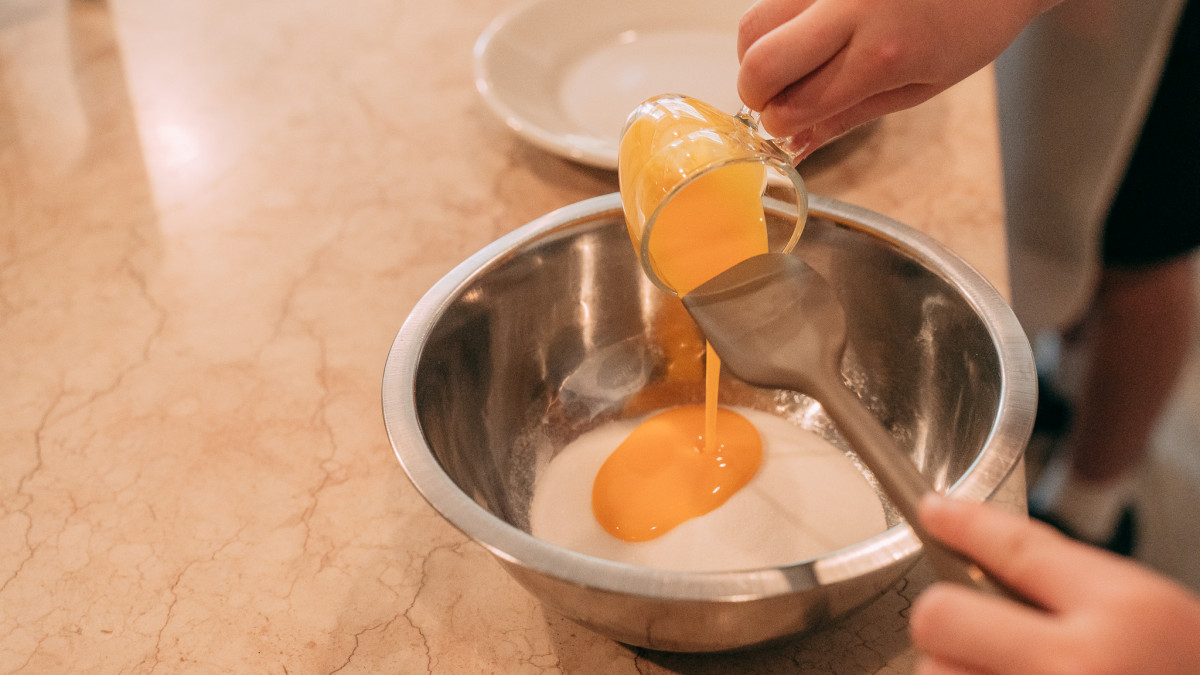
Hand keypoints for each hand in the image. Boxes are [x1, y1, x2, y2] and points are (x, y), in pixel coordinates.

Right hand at [737, 0, 1058, 158]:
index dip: (781, 124)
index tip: (786, 127)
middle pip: (759, 62)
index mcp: (884, 54)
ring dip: (759, 54)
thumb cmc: (972, 23)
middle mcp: (851, 7)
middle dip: (754, 93)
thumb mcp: (920, 87)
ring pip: (754, 24)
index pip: (795, 105)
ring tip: (791, 63)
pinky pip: (777, 1)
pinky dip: (780, 25)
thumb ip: (849, 115)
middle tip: (774, 99)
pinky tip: (809, 32)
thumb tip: (796, 144)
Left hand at [909, 495, 1199, 674]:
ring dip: (955, 669)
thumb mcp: (1149, 612)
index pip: (1016, 549)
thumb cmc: (1186, 669)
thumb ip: (1067, 583)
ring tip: (1002, 672)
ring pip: (934, 672)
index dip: (963, 525)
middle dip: (948, 616)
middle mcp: (1082, 665)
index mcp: (1126, 612)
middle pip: (941, 616)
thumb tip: (978, 556)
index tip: (934, 513)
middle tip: (971, 627)